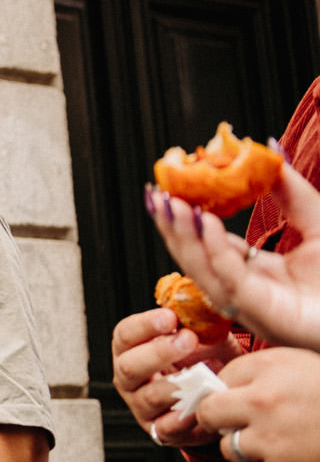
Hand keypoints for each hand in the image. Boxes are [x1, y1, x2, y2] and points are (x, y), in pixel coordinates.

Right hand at [109, 308, 229, 448]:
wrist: (220, 392)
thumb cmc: (205, 358)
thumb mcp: (203, 332)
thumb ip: (198, 315)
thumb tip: (203, 294)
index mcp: (131, 349)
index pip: (125, 335)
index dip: (145, 326)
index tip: (171, 317)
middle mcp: (130, 378)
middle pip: (129, 366)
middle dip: (159, 353)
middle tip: (188, 340)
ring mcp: (141, 405)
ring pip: (148, 397)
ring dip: (179, 385)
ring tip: (208, 373)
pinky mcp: (160, 431)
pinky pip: (167, 428)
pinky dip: (187, 417)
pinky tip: (204, 401)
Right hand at [147, 163, 319, 350]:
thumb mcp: (317, 222)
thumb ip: (291, 190)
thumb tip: (271, 147)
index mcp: (256, 274)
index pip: (210, 245)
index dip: (188, 219)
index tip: (171, 191)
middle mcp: (246, 291)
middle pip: (196, 258)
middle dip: (172, 226)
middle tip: (157, 195)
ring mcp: (251, 306)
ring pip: (203, 269)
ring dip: (183, 235)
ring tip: (172, 204)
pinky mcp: (263, 314)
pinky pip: (230, 279)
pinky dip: (213, 249)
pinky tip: (205, 222)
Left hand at [196, 346, 319, 461]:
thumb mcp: (309, 365)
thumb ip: (269, 372)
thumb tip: (229, 385)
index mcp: (273, 368)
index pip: (223, 376)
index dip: (226, 388)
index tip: (231, 396)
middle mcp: (264, 402)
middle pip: (209, 413)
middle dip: (218, 418)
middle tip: (236, 422)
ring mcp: (271, 440)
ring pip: (231, 447)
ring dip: (248, 446)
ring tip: (282, 441)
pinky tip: (298, 460)